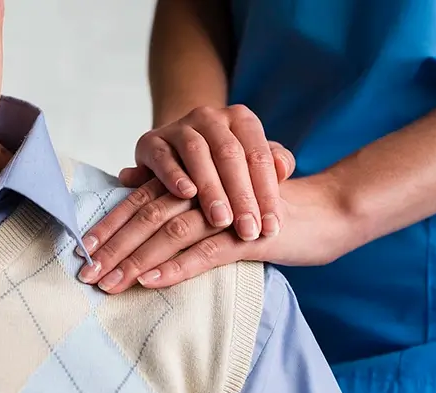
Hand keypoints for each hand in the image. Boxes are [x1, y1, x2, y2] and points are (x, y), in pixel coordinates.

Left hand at [77, 174, 357, 293]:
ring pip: (172, 233)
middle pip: (148, 216)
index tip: (83, 250)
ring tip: (110, 283)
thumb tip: (125, 180)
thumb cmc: (260, 208)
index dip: (110, 224)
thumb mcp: (215, 197)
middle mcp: (205, 191)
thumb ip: (172, 190)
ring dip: (137, 260)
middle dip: (115, 247)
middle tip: (87, 274)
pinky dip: (177, 267)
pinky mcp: (249, 235)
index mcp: (193, 182)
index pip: (141, 200)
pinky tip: (151, 280)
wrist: (323, 211)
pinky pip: (207, 252)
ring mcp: (227, 212)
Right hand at [119, 105, 295, 240]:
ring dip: (210, 188)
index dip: (267, 193)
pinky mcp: (151, 141)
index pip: (258, 156)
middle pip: (229, 154)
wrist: (179, 152)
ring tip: (221, 220)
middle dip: (241, 196)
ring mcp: (179, 127)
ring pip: (197, 153)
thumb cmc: (224, 165)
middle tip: (248, 231)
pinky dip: (173, 175)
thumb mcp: (251, 162)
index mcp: (240, 119)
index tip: (272, 227)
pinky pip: (162, 156)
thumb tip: (284, 169)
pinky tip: (185, 194)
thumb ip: (274, 164)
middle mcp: (210, 117)